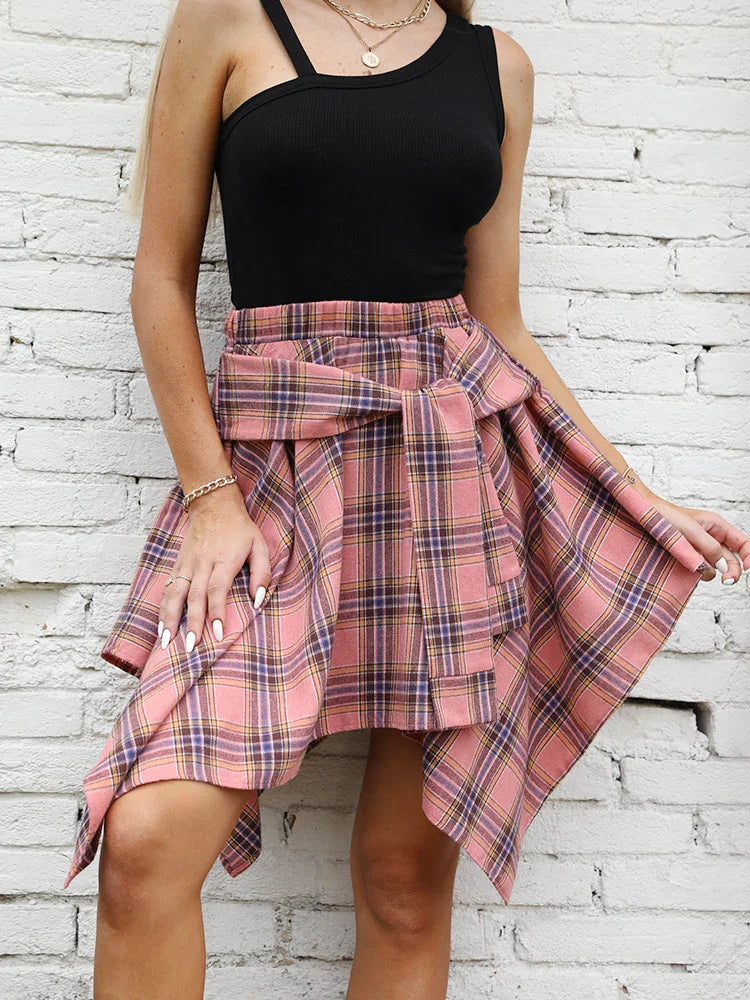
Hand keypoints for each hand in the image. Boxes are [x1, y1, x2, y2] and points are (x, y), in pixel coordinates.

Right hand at [156, 485, 270, 651]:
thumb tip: (258, 600)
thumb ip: (262, 572)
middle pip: (194, 596)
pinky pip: (168, 588)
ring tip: (167, 642)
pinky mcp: (178, 564)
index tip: (217, 633)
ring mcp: (187, 563)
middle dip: (192, 622)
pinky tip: (161, 626)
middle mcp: (202, 563)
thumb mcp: (259, 545)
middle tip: (191, 646)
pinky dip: (162, 608)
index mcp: (224, 560)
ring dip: (170, 619)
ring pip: (175, 593)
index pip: (217, 589)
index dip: (217, 612)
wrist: (212, 504)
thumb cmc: (240, 528)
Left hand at [646, 493, 749, 584]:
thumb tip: (723, 565)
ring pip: (717, 568)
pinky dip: (698, 571)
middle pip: (733, 560)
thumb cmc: (665, 517)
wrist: (642, 518)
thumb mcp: (691, 530)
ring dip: (711, 570)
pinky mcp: (690, 558)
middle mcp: (712, 538)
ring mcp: (701, 549)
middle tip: (726, 581)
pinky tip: (688, 565)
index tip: (748, 568)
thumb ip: (710, 547)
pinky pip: (701, 570)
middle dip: (732, 571)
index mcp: (718, 526)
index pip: (744, 543)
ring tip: (696, 563)